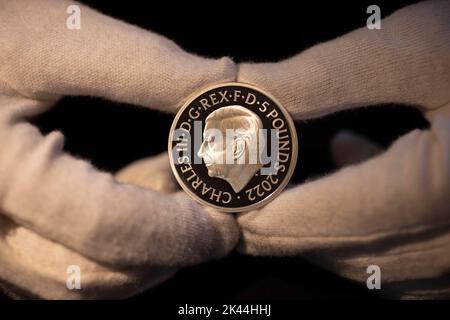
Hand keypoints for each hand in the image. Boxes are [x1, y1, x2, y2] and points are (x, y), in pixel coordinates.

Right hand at [0, 0, 237, 298]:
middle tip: (212, 215)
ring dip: (145, 252)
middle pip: (100, 273)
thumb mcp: (62, 40)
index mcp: (4, 176)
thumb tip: (225, 81)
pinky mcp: (9, 240)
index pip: (108, 227)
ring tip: (172, 200)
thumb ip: (147, 67)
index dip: (179, 231)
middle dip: (168, 249)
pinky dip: (118, 250)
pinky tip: (137, 205)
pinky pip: (69, 270)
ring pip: (85, 282)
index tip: (228, 224)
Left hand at [236, 0, 449, 298]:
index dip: (250, 206)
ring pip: (361, 260)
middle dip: (273, 221)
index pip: (306, 219)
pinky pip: (399, 256)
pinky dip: (359, 220)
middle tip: (229, 189)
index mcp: (434, 195)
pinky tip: (353, 165)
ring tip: (279, 182)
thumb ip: (318, 81)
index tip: (210, 186)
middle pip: (330, 248)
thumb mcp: (415, 47)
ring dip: (312, 223)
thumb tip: (240, 95)